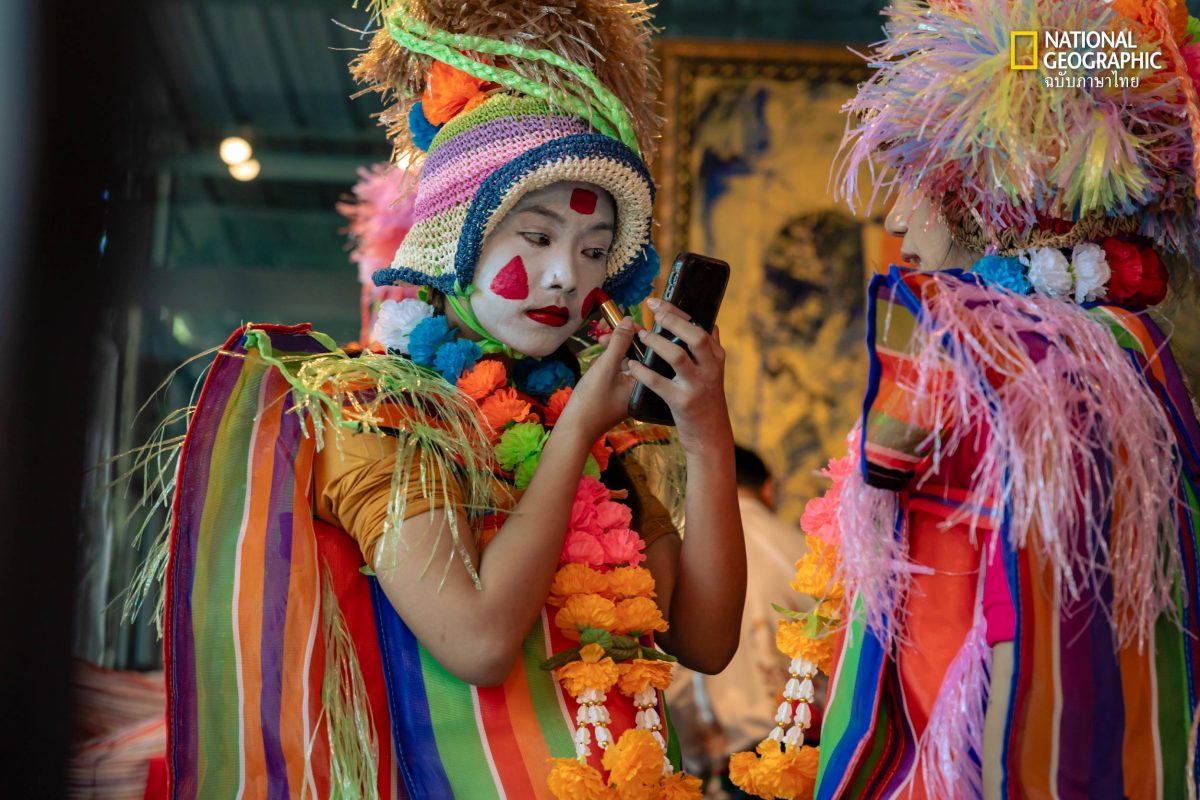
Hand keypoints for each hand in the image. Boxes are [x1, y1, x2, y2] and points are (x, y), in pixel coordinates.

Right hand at [556, 316, 638, 442]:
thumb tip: (629, 320)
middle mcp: (638, 388)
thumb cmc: (592, 402)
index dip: (634, 335)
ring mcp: (626, 392)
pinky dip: (603, 368)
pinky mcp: (616, 395)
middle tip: (603, 340)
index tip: (621, 324)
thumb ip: (618, 342)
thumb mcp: (605, 367)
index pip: (646, 351)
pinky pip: (613, 373)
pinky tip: (592, 371)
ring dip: (607, 357)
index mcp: (644, 383)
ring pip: (621, 363)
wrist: (575, 429)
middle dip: (617, 346)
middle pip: (633, 356)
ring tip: (595, 361)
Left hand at [628, 298, 732, 454]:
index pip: (700, 326)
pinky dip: (642, 371)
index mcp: (716, 357)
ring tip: (641, 336)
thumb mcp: (714, 373)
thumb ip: (711, 349)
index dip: (677, 312)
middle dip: (671, 320)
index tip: (657, 302)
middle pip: (693, 335)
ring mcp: (697, 386)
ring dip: (656, 343)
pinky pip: (658, 382)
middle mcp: (710, 369)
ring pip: (676, 356)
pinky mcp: (683, 402)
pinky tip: (631, 364)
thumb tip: (710, 324)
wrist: (709, 436)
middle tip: (651, 310)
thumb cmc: (706, 400)